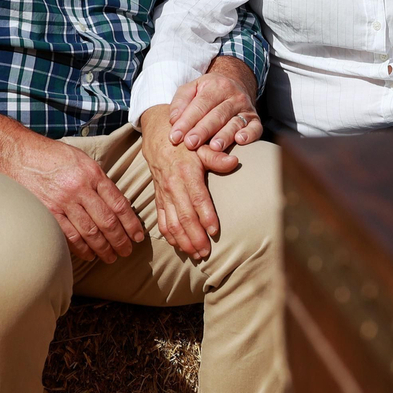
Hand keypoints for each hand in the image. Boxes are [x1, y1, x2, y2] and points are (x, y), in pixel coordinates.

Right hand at [0, 132, 145, 262]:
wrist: (21, 154)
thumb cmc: (55, 156)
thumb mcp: (84, 161)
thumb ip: (99, 181)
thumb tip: (115, 203)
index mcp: (93, 174)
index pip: (119, 203)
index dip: (131, 223)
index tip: (138, 235)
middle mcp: (80, 189)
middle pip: (107, 220)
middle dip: (120, 240)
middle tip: (127, 252)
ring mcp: (63, 202)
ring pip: (89, 231)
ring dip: (103, 248)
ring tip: (111, 257)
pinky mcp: (47, 212)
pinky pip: (68, 234)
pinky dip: (81, 247)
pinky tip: (89, 255)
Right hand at [140, 105, 239, 259]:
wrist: (160, 137)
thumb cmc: (187, 142)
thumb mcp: (202, 145)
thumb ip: (217, 156)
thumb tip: (234, 162)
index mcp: (186, 172)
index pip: (197, 198)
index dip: (206, 215)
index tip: (215, 231)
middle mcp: (173, 185)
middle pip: (183, 216)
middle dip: (194, 236)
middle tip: (206, 253)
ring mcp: (163, 194)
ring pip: (171, 222)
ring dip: (182, 241)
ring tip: (195, 255)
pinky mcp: (158, 198)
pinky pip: (161, 220)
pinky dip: (169, 236)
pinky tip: (178, 246)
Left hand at [168, 60, 262, 153]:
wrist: (235, 86)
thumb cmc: (208, 93)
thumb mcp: (192, 89)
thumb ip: (180, 102)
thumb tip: (173, 120)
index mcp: (216, 86)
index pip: (200, 104)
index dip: (187, 121)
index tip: (175, 136)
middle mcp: (234, 96)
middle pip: (217, 115)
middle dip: (203, 130)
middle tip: (190, 143)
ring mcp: (246, 108)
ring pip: (235, 122)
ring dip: (225, 135)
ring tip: (214, 147)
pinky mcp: (255, 120)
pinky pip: (255, 128)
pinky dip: (249, 134)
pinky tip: (240, 140)